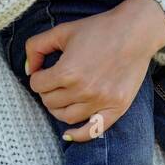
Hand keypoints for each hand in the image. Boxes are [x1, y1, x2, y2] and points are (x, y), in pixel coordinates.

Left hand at [23, 0, 164, 141]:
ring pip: (66, 117)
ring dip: (58, 109)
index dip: (38, 77)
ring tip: (61, 98)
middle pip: (50, 102)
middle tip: (54, 83)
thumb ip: (36, 47)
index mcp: (67, 71)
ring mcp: (101, 101)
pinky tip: (68, 134)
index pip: (37, 85)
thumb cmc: (99, 28)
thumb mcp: (62, 31)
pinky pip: (93, 131)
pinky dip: (78, 135)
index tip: (45, 71)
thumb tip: (28, 70)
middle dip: (47, 91)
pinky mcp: (117, 107)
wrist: (135, 31)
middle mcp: (83, 90)